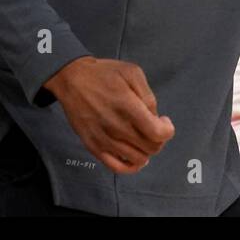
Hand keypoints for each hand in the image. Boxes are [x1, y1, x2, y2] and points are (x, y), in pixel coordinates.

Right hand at [44, 56, 174, 174]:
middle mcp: (116, 127)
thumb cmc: (103, 74)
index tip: (164, 121)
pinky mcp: (93, 146)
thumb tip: (155, 116)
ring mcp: (104, 139)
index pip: (157, 133)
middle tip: (154, 127)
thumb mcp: (132, 72)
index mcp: (128, 106)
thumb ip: (148, 95)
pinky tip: (134, 156)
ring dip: (146, 150)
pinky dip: (130, 166)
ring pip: (137, 159)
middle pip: (151, 147)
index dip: (167, 129)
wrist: (72, 79)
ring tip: (142, 138)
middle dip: (159, 138)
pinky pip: (117, 167)